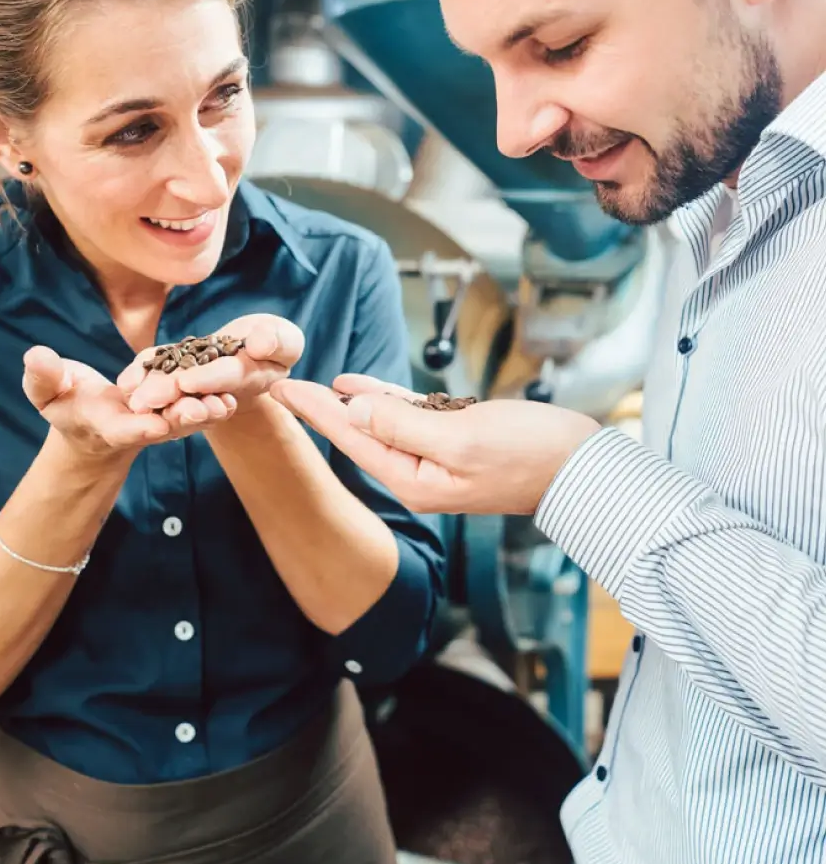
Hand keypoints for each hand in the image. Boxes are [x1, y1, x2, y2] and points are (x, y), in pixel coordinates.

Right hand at [22, 345, 235, 459]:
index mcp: (108, 425)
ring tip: (226, 402)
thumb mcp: (48, 392)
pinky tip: (234, 391)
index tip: (155, 421)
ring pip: (187, 420)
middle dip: (184, 418)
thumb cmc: (65, 403)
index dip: (140, 425)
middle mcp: (139, 427)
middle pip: (164, 426)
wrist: (92, 420)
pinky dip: (214, 401)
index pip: (124, 428)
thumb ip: (44, 377)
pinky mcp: (175, 412)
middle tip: (204, 409)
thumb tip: (34, 355)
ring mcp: (160, 423)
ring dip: (207, 413)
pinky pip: (197, 407)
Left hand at [118, 314, 304, 417]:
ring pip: (173, 388)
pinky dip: (144, 374)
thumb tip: (259, 343)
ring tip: (130, 394)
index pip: (229, 378)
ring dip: (151, 392)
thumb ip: (278, 341)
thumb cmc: (276, 341)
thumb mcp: (285, 339)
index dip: (209, 380)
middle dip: (169, 395)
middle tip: (143, 400)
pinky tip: (126, 381)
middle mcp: (221, 388)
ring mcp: (198, 383)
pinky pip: (160, 373)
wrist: (256, 347)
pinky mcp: (180, 373)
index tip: (187, 381)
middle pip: (194, 391)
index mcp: (251, 379)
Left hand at [269, 374, 600, 514]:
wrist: (582, 466)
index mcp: (413, 479)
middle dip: (322, 409)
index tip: (282, 391)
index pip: (351, 439)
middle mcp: (418, 474)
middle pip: (358, 434)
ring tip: (317, 383)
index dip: (315, 412)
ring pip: (381, 424)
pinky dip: (385, 401)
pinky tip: (363, 388)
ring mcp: (436, 459)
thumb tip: (355, 413)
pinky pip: (409, 419)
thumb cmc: (529, 453)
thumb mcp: (460, 437)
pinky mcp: (455, 442)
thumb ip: (402, 425)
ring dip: (350, 403)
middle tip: (284, 385)